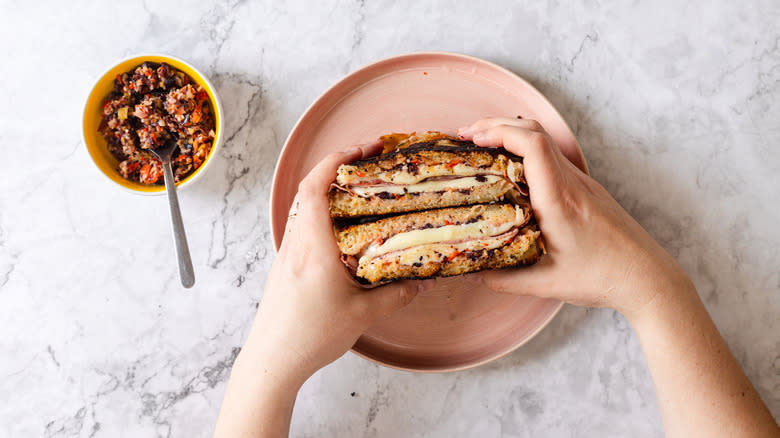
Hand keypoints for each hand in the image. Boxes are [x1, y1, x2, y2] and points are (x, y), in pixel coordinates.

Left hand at [241, 142, 429, 385]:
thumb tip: (422, 282)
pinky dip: (323, 213)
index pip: (315, 186)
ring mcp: (287, 253)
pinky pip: (303, 226)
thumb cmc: (311, 335)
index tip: (363, 149)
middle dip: (338, 167)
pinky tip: (343, 228)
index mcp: (313, 245)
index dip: (336, 159)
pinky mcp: (285, 266)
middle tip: (370, 163)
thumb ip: (395, 294)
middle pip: (309, 189)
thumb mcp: (362, 314)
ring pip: (304, 207)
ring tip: (360, 189)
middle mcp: (296, 242)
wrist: (272, 360)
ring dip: (329, 190)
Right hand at [458, 118, 690, 317]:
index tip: (473, 138)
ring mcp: (582, 183)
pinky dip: (526, 152)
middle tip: (466, 135)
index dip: (499, 132)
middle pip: (535, 131)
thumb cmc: (602, 279)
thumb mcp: (547, 284)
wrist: (648, 278)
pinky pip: (553, 158)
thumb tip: (476, 273)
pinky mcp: (588, 190)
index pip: (532, 144)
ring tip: (483, 145)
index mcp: (559, 199)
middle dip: (497, 125)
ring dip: (512, 135)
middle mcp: (572, 183)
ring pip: (545, 141)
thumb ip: (507, 279)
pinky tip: (512, 167)